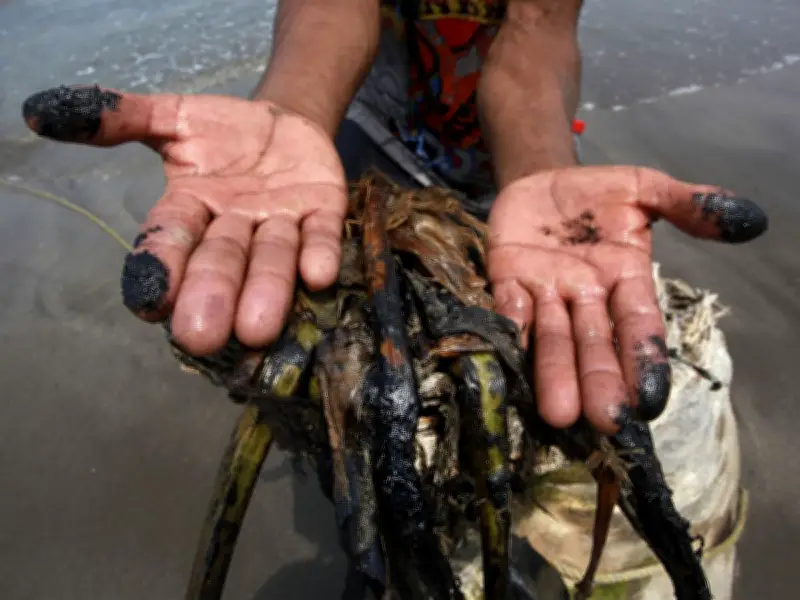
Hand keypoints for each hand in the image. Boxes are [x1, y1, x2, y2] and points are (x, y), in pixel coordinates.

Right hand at [22, 85, 346, 355]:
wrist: (285, 124)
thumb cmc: (224, 133)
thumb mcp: (171, 119)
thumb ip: (121, 118)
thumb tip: (39, 112)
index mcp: (191, 209)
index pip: (171, 238)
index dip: (160, 266)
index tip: (149, 302)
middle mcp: (235, 227)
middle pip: (222, 260)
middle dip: (212, 294)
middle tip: (201, 335)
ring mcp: (282, 223)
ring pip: (272, 258)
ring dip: (267, 289)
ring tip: (256, 329)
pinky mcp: (324, 212)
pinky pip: (322, 234)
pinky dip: (320, 252)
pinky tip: (317, 276)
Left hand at [487, 165, 766, 432]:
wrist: (538, 182)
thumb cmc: (594, 195)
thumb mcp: (642, 189)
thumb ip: (684, 204)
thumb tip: (748, 219)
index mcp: (624, 279)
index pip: (638, 325)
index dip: (644, 359)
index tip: (651, 400)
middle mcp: (586, 297)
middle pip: (594, 344)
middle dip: (598, 381)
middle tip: (603, 420)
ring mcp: (545, 293)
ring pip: (551, 338)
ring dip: (554, 373)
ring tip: (558, 414)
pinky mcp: (507, 282)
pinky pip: (509, 310)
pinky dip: (510, 332)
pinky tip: (510, 358)